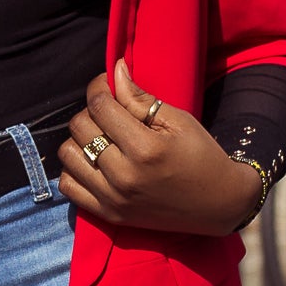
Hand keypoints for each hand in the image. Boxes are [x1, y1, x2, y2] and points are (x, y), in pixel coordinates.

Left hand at [59, 60, 264, 236]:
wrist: (217, 204)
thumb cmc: (202, 156)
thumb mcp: (179, 121)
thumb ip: (141, 98)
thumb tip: (115, 71)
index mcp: (144, 148)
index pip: (100, 106)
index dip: (99, 87)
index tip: (106, 84)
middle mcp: (124, 175)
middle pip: (80, 128)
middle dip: (90, 111)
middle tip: (108, 112)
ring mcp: (113, 198)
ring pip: (68, 155)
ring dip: (80, 140)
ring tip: (101, 137)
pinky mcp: (109, 214)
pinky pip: (68, 187)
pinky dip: (75, 170)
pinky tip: (93, 162)